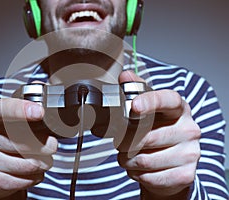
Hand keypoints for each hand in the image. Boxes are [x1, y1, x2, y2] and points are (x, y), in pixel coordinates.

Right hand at [0, 97, 57, 198]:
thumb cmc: (5, 139)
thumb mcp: (11, 118)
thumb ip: (28, 105)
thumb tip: (49, 94)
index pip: (3, 109)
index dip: (22, 110)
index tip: (40, 112)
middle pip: (25, 141)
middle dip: (48, 145)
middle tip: (50, 145)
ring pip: (30, 163)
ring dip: (44, 162)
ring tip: (42, 159)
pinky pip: (26, 179)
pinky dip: (36, 176)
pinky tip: (31, 171)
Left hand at [117, 71, 200, 198]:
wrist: (170, 165)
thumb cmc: (156, 132)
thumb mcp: (148, 111)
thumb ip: (136, 92)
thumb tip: (125, 75)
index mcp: (179, 109)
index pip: (168, 100)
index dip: (150, 102)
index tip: (133, 106)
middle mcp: (189, 129)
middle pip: (148, 137)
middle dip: (126, 143)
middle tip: (120, 144)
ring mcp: (190, 153)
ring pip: (145, 160)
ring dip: (128, 161)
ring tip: (127, 157)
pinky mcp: (186, 174)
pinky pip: (150, 177)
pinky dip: (136, 174)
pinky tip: (138, 168)